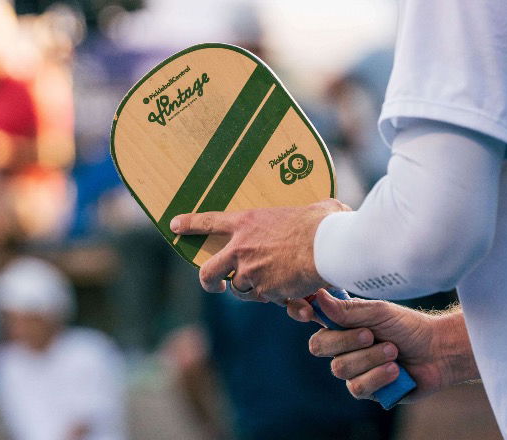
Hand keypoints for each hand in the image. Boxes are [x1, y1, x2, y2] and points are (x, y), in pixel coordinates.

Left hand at [170, 199, 349, 301]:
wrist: (329, 248)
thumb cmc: (325, 224)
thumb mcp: (312, 208)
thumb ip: (310, 211)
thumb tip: (331, 209)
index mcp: (247, 222)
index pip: (208, 222)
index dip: (190, 224)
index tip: (175, 226)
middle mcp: (241, 248)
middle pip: (208, 272)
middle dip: (209, 282)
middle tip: (216, 285)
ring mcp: (250, 273)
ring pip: (240, 290)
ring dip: (252, 291)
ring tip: (273, 284)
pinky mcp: (264, 292)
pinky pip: (265, 299)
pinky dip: (276, 299)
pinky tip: (292, 292)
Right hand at [286, 290, 476, 401]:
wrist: (438, 352)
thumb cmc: (408, 327)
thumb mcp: (379, 312)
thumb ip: (348, 310)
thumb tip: (319, 296)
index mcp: (342, 323)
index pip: (311, 318)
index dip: (301, 312)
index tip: (308, 312)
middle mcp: (342, 346)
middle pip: (319, 346)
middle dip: (346, 340)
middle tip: (371, 335)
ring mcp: (353, 369)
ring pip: (340, 368)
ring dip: (370, 359)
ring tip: (394, 351)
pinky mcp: (366, 390)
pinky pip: (358, 387)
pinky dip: (378, 376)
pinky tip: (395, 370)